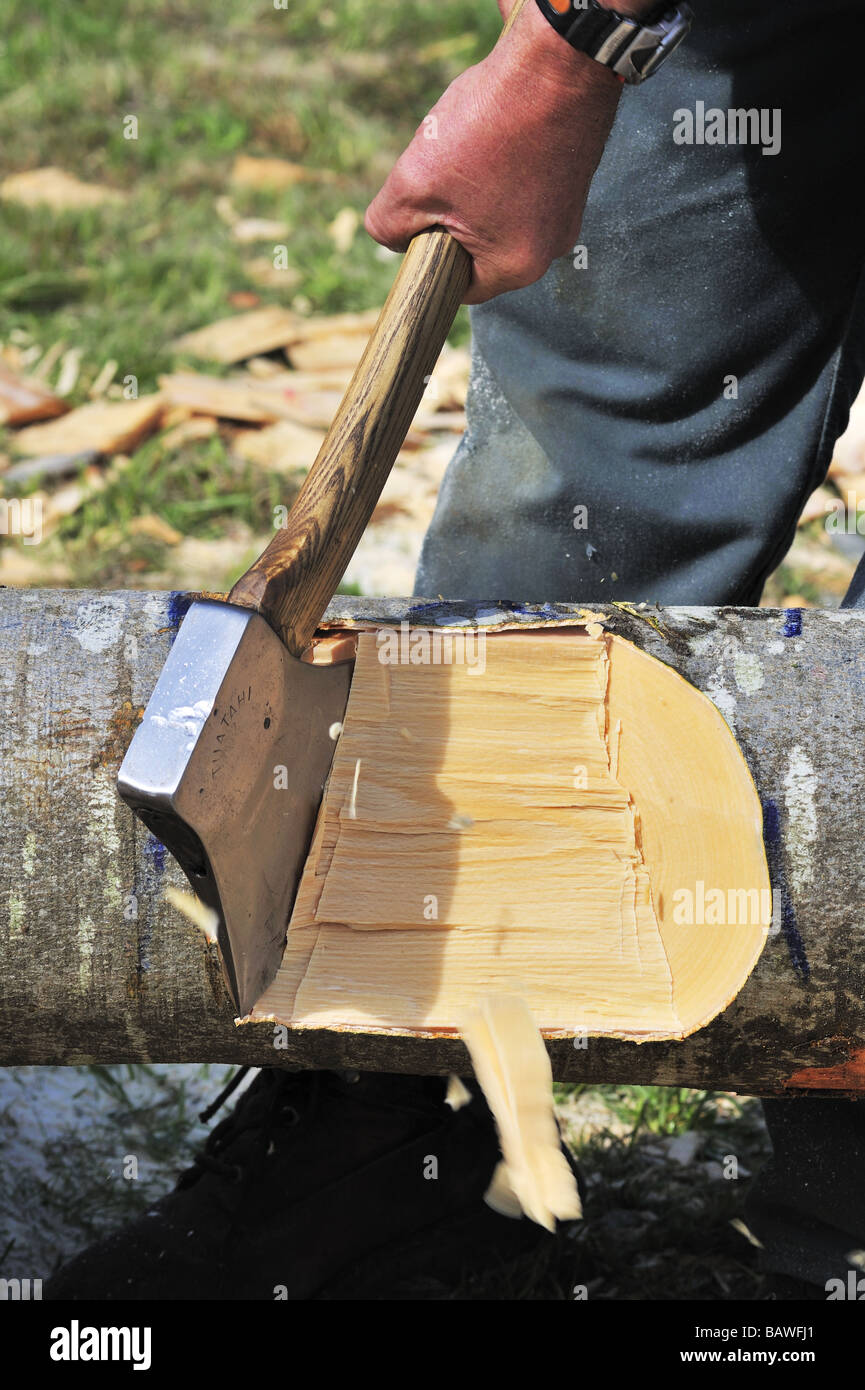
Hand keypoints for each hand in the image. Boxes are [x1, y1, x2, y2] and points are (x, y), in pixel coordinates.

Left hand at [364, 2, 622, 303]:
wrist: (557, 61)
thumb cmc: (490, 125)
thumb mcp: (415, 181)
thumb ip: (389, 224)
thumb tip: (392, 238)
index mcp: (517, 265)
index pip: (460, 286)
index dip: (430, 256)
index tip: (418, 223)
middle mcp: (549, 249)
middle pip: (480, 249)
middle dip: (452, 216)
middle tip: (440, 175)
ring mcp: (565, 213)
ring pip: (499, 215)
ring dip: (474, 188)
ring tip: (470, 147)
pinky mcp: (571, 179)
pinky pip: (522, 189)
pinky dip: (501, 167)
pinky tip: (494, 134)